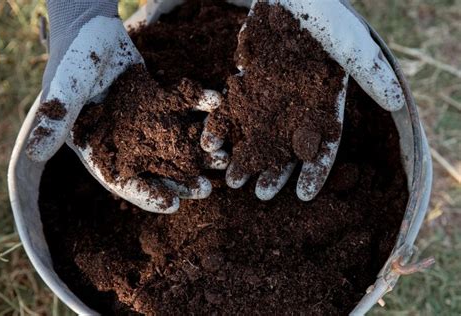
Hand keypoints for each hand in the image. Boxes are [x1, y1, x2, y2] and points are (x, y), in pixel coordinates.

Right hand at [25, 1, 226, 212]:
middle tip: (206, 189)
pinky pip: (184, 106)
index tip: (172, 205)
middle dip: (181, 180)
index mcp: (99, 147)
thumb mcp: (63, 91)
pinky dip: (200, 106)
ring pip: (174, 142)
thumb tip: (34, 154)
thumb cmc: (71, 59)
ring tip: (222, 159)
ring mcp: (145, 121)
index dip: (146, 194)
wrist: (90, 26)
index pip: (122, 181)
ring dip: (198, 151)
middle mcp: (125, 140)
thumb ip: (56, 120)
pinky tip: (218, 107)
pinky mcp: (160, 99)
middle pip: (155, 168)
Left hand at [202, 0, 404, 200]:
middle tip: (259, 195)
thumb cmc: (326, 17)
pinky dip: (223, 125)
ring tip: (231, 179)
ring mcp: (270, 95)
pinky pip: (233, 108)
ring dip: (245, 156)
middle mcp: (296, 106)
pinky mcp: (247, 83)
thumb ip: (369, 71)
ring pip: (257, 133)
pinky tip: (211, 144)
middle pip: (286, 146)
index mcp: (323, 104)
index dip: (315, 171)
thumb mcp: (350, 42)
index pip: (323, 144)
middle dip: (273, 171)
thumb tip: (395, 101)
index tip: (303, 196)